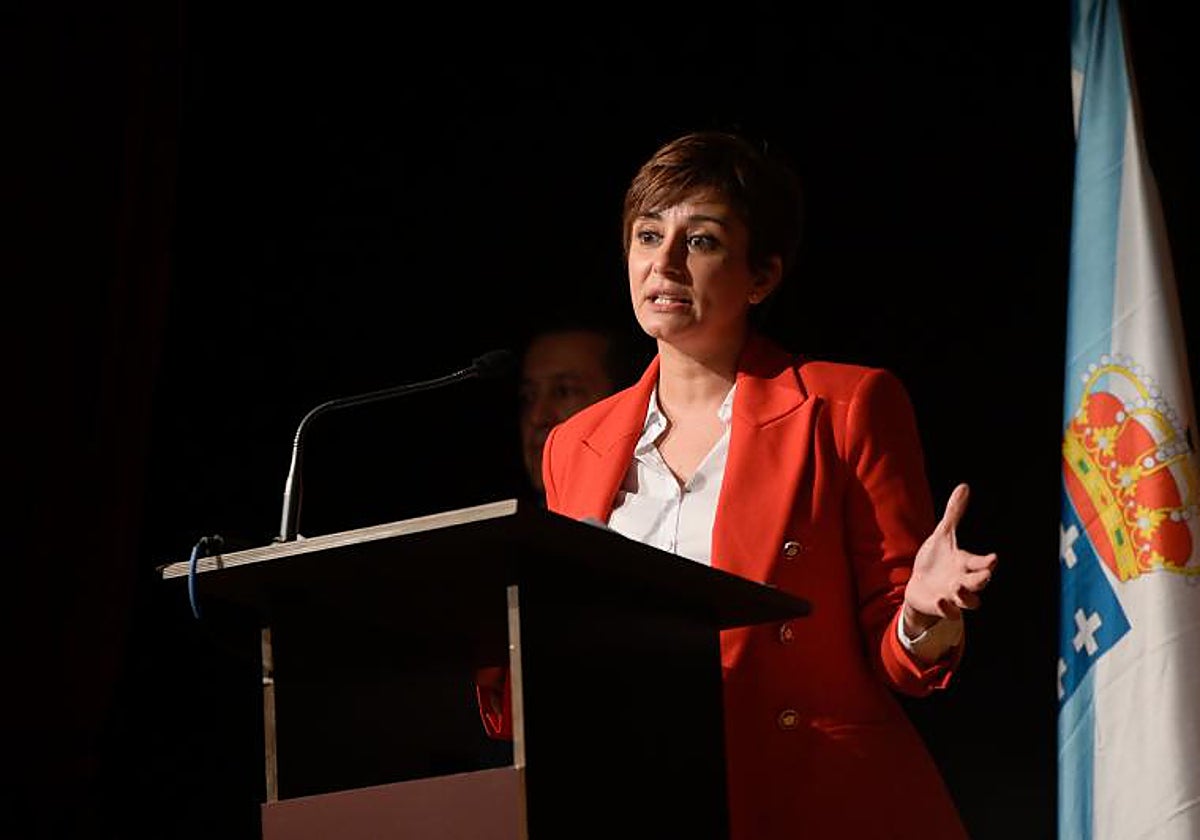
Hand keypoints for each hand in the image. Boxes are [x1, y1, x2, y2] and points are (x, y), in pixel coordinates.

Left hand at [903, 483, 997, 632]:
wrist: (919, 586)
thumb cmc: (935, 560)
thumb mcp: (942, 535)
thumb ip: (954, 514)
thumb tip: (964, 486)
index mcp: (965, 563)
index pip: (981, 563)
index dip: (987, 561)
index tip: (994, 558)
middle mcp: (963, 581)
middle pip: (980, 583)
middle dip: (983, 579)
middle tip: (985, 574)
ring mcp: (953, 596)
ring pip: (969, 602)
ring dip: (966, 596)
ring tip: (957, 587)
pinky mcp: (940, 607)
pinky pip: (948, 613)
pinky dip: (946, 608)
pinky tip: (940, 599)